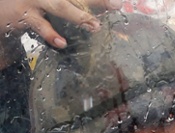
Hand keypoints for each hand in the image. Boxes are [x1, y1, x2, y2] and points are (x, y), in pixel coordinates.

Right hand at [0, 0, 121, 67]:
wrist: (1, 7)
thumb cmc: (33, 5)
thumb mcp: (53, 3)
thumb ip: (74, 6)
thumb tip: (96, 20)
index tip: (118, 2)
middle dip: (97, 0)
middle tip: (116, 4)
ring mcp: (35, 0)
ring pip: (60, 5)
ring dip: (79, 16)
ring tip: (95, 26)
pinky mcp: (23, 14)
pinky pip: (39, 24)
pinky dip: (51, 34)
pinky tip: (62, 43)